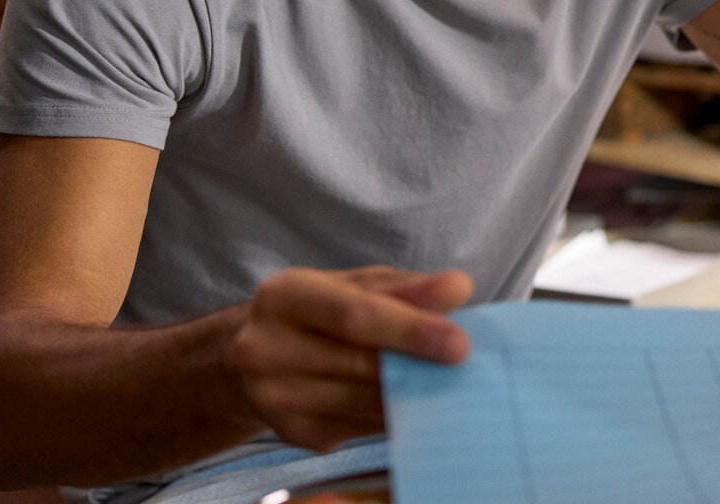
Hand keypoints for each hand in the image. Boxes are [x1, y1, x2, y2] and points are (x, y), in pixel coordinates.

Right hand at [224, 265, 472, 450]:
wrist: (253, 357)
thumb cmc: (320, 311)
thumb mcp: (354, 284)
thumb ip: (405, 287)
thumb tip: (458, 289)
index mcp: (284, 297)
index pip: (354, 316)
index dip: (410, 329)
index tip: (459, 341)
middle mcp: (265, 349)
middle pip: (360, 362)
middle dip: (420, 363)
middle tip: (466, 363)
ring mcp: (275, 397)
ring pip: (364, 402)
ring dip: (413, 393)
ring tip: (449, 380)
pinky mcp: (294, 433)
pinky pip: (361, 428)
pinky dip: (394, 415)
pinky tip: (416, 401)